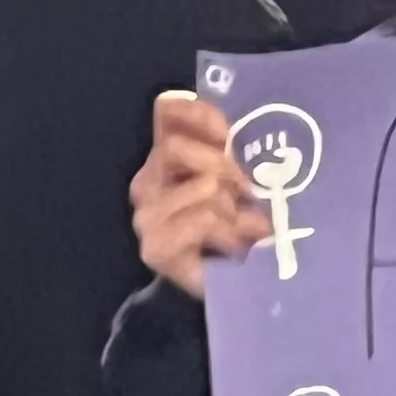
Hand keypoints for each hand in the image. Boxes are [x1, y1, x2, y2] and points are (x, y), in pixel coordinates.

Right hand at [132, 92, 265, 297]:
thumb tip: (240, 130)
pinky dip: (230, 229)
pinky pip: (203, 219)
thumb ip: (235, 151)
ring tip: (248, 225)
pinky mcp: (156, 247)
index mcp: (167, 157)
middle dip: (221, 164)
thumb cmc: (237, 226)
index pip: (167, 111)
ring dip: (233, 206)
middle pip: (175, 147)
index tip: (228, 132)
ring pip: (200, 186)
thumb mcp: (240, 180)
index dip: (198, 113)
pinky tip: (239, 243)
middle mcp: (148, 181)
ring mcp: (147, 216)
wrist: (224, 284)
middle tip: (247, 190)